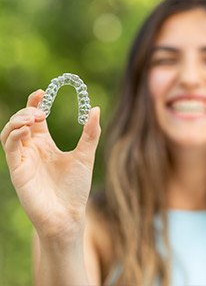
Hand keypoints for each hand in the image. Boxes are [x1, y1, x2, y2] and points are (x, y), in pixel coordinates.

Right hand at [0, 90, 100, 242]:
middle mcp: (32, 149)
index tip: (43, 91)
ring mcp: (23, 160)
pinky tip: (27, 129)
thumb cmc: (76, 187)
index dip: (35, 103)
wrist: (69, 214)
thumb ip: (90, 133)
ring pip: (9, 132)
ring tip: (34, 117)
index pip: (35, 118)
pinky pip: (9, 148)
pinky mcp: (17, 171)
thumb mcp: (85, 154)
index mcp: (45, 144)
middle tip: (41, 110)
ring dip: (17, 120)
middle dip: (27, 110)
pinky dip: (14, 135)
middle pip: (20, 121)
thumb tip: (95, 108)